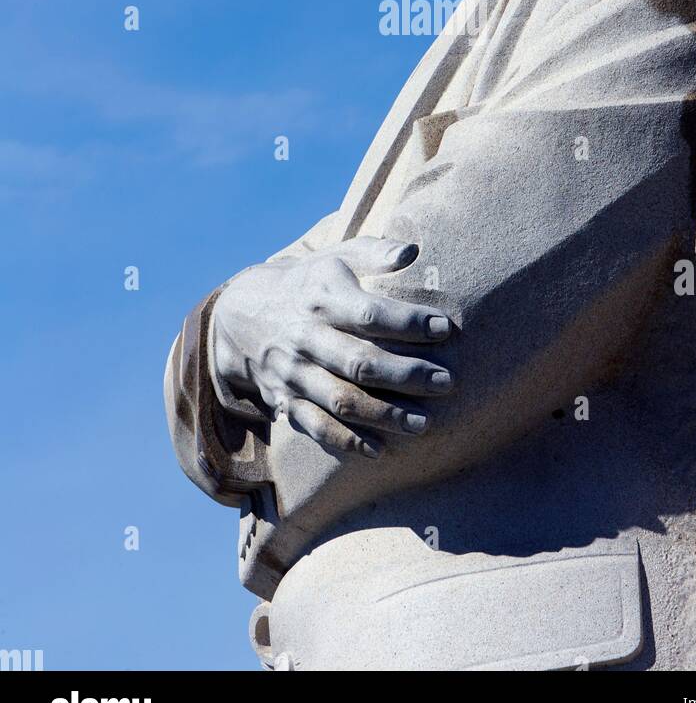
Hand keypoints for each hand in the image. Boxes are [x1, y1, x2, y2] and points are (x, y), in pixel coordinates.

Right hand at [212, 237, 452, 457]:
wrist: (241, 314)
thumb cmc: (309, 282)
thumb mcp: (336, 256)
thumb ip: (375, 253)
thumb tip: (412, 252)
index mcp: (322, 296)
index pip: (369, 313)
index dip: (408, 322)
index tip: (445, 328)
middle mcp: (305, 336)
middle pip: (359, 362)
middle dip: (406, 375)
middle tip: (447, 382)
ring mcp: (293, 372)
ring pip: (341, 400)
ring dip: (384, 415)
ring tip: (424, 423)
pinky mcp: (284, 399)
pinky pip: (315, 426)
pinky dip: (346, 441)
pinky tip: (380, 450)